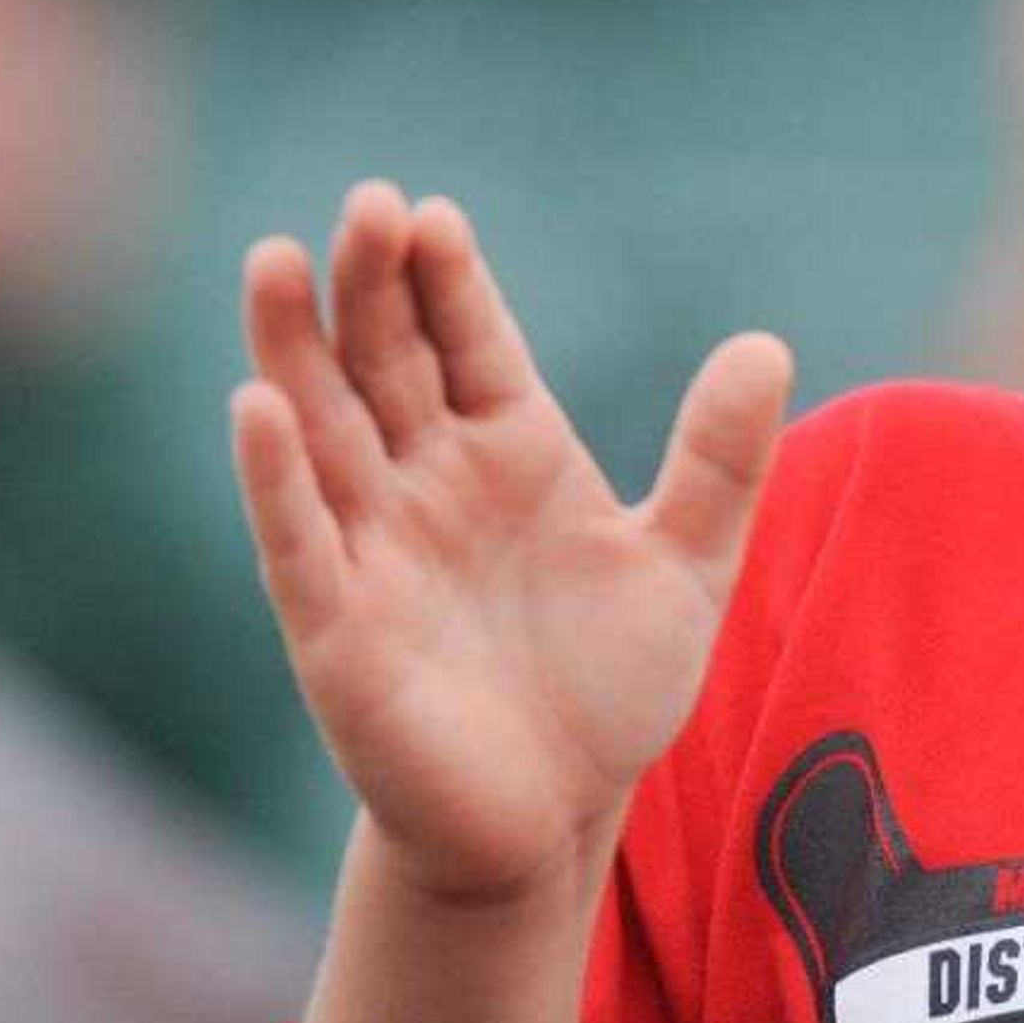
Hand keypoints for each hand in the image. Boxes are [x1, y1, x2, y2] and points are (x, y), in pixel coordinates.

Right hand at [229, 182, 791, 903]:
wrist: (553, 820)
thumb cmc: (607, 688)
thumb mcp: (686, 566)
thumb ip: (719, 461)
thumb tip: (767, 344)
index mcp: (510, 447)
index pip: (469, 339)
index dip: (448, 279)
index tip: (432, 212)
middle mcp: (428, 482)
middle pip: (387, 360)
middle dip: (372, 284)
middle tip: (365, 202)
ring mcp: (375, 549)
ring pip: (324, 429)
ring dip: (294, 349)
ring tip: (274, 262)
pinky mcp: (338, 629)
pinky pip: (300, 540)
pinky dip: (275, 478)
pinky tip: (256, 406)